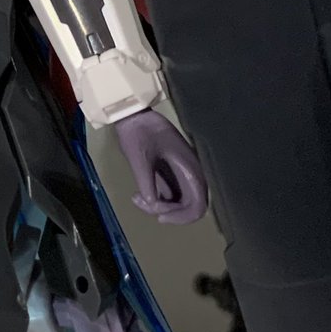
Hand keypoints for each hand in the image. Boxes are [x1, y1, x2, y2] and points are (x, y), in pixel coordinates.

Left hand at [115, 108, 206, 223]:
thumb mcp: (139, 158)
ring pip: (179, 201)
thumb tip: (153, 204)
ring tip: (138, 198)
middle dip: (169, 213)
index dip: (183, 217)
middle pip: (190, 206)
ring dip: (161, 206)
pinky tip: (139, 195)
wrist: (132, 113)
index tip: (160, 217)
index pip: (198, 205)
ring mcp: (181, 171)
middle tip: (146, 205)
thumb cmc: (138, 132)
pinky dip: (157, 198)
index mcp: (190, 167)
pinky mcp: (171, 171)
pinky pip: (170, 193)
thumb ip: (147, 183)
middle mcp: (190, 172)